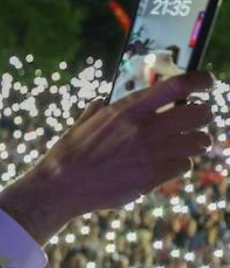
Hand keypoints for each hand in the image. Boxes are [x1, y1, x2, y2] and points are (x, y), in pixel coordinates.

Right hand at [0, 72, 214, 244]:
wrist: (60, 186)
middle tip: (196, 121)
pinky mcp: (152, 177)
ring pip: (199, 142)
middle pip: (200, 114)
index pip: (178, 85)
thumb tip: (102, 102)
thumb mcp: (83, 123)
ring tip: (185, 145)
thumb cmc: (68, 154)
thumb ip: (99, 110)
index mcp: (128, 109)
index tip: (206, 83)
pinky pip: (185, 166)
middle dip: (203, 116)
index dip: (200, 80)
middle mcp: (144, 128)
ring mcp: (151, 154)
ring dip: (195, 142)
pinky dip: (179, 165)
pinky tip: (166, 165)